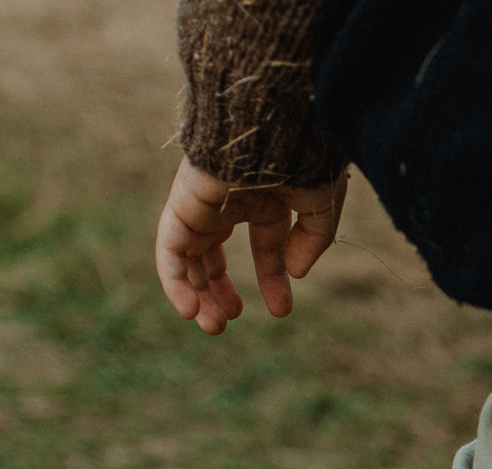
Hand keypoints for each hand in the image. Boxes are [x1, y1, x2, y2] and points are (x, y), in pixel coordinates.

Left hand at [155, 158, 348, 334]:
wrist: (273, 120)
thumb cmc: (302, 156)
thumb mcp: (321, 205)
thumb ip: (312, 240)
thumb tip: (293, 273)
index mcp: (264, 196)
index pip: (264, 244)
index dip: (272, 279)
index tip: (281, 311)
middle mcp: (228, 200)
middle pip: (211, 254)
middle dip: (218, 290)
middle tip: (224, 323)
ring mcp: (202, 201)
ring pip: (187, 256)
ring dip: (194, 292)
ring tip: (208, 325)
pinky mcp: (182, 203)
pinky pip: (170, 248)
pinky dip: (174, 279)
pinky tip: (187, 310)